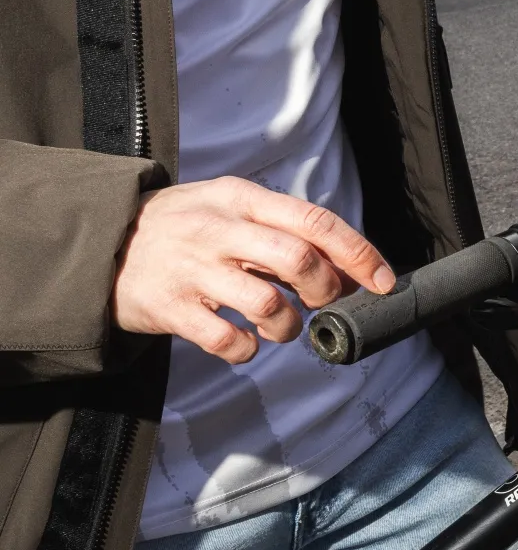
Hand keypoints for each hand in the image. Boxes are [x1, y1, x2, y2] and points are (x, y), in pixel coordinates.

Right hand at [112, 177, 395, 363]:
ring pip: (268, 305)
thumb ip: (286, 231)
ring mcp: (192, 269)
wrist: (100, 245)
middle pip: (299, 260)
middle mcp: (219, 229)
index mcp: (242, 199)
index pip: (316, 220)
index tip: (384, 281)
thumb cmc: (187, 229)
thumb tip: (351, 267)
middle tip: (319, 302)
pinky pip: (227, 341)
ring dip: (288, 327)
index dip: (358, 254)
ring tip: (280, 327)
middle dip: (325, 290)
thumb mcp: (232, 209)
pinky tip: (243, 341)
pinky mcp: (170, 308)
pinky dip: (247, 350)